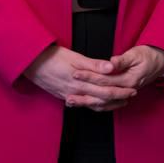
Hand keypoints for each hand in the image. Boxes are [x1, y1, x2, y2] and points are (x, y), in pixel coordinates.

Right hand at [22, 44, 136, 111]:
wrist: (31, 63)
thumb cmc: (52, 57)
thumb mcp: (75, 57)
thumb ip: (94, 64)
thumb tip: (111, 67)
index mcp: (80, 82)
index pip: (105, 90)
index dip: (120, 91)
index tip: (132, 89)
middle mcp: (76, 92)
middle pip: (101, 99)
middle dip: (118, 98)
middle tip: (131, 96)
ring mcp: (69, 96)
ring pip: (92, 104)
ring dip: (108, 104)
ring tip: (120, 102)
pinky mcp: (63, 96)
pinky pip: (83, 104)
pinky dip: (94, 105)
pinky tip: (99, 104)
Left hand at [69, 45, 163, 107]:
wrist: (161, 62)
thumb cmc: (149, 56)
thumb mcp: (136, 54)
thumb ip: (123, 60)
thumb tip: (111, 63)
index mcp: (128, 80)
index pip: (104, 80)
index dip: (89, 76)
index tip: (75, 72)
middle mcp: (125, 90)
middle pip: (101, 94)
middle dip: (83, 93)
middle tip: (67, 92)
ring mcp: (124, 93)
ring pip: (103, 102)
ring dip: (86, 102)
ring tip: (71, 101)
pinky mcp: (123, 93)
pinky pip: (108, 102)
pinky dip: (95, 103)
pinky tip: (85, 103)